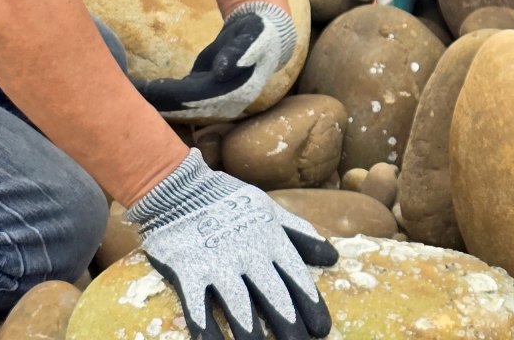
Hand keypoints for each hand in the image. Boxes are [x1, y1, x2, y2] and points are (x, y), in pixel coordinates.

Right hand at [126, 150, 335, 339]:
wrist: (180, 188)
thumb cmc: (230, 201)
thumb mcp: (270, 210)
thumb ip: (300, 234)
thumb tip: (333, 258)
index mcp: (270, 237)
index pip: (296, 276)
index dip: (310, 304)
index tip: (322, 329)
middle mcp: (248, 252)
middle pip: (273, 295)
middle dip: (288, 324)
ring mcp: (217, 263)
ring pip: (239, 306)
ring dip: (250, 333)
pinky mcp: (188, 271)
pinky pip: (198, 308)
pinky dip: (207, 332)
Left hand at [136, 1, 296, 120]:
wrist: (266, 34)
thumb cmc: (259, 33)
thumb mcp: (254, 37)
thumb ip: (238, 53)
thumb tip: (221, 72)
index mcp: (236, 93)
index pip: (194, 99)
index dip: (169, 96)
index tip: (144, 91)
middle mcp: (225, 105)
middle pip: (183, 108)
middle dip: (156, 103)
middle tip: (126, 93)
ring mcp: (215, 102)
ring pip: (180, 108)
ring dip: (156, 102)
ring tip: (129, 92)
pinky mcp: (205, 94)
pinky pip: (181, 100)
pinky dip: (162, 96)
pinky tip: (144, 91)